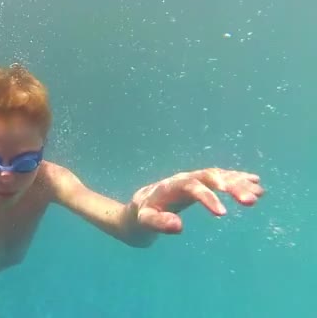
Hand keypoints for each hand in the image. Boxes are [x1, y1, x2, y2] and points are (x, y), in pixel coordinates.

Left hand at [131, 168, 263, 233]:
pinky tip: (256, 183)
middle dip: (231, 186)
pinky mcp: (202, 182)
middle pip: (210, 176)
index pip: (192, 187)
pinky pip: (222, 177)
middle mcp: (185, 178)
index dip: (208, 198)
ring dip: (240, 183)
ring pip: (219, 175)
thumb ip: (158, 223)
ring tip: (259, 193)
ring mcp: (195, 178)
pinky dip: (239, 179)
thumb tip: (178, 227)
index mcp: (171, 187)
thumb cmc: (143, 215)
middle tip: (251, 200)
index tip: (222, 214)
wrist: (142, 204)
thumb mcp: (145, 222)